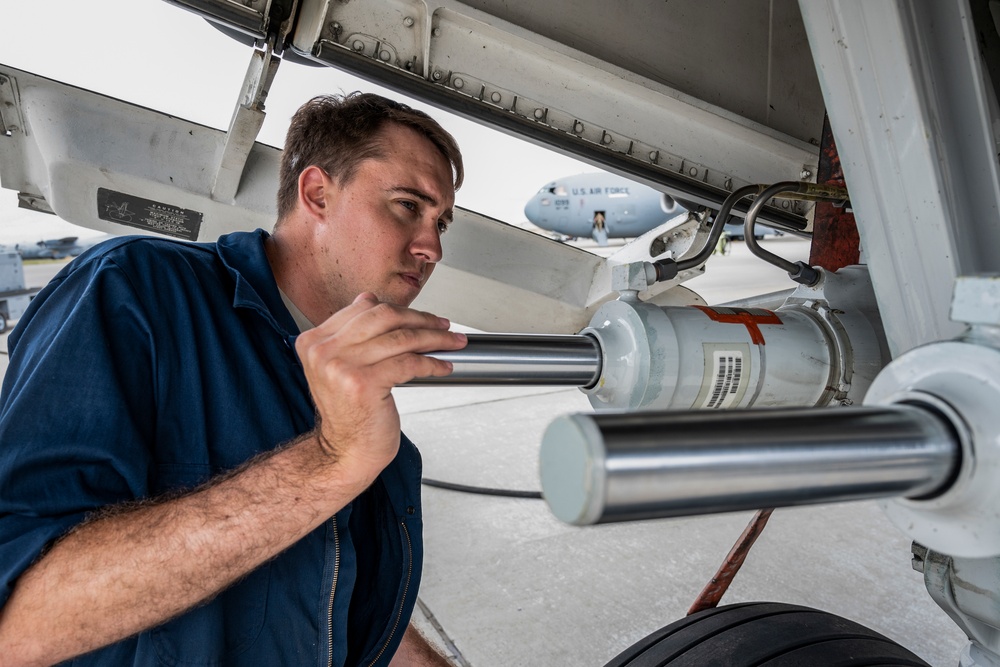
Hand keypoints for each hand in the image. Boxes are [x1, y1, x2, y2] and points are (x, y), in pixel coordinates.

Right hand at [295, 293, 466, 480]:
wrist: (345, 452)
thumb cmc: (349, 412)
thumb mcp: (339, 366)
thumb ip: (350, 333)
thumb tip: (371, 300)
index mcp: (314, 341)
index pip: (364, 308)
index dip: (400, 310)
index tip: (422, 318)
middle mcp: (323, 350)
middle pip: (384, 317)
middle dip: (422, 319)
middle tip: (444, 327)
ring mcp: (341, 366)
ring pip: (401, 338)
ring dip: (435, 339)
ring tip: (452, 343)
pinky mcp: (363, 383)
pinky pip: (409, 362)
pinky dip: (433, 363)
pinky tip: (443, 366)